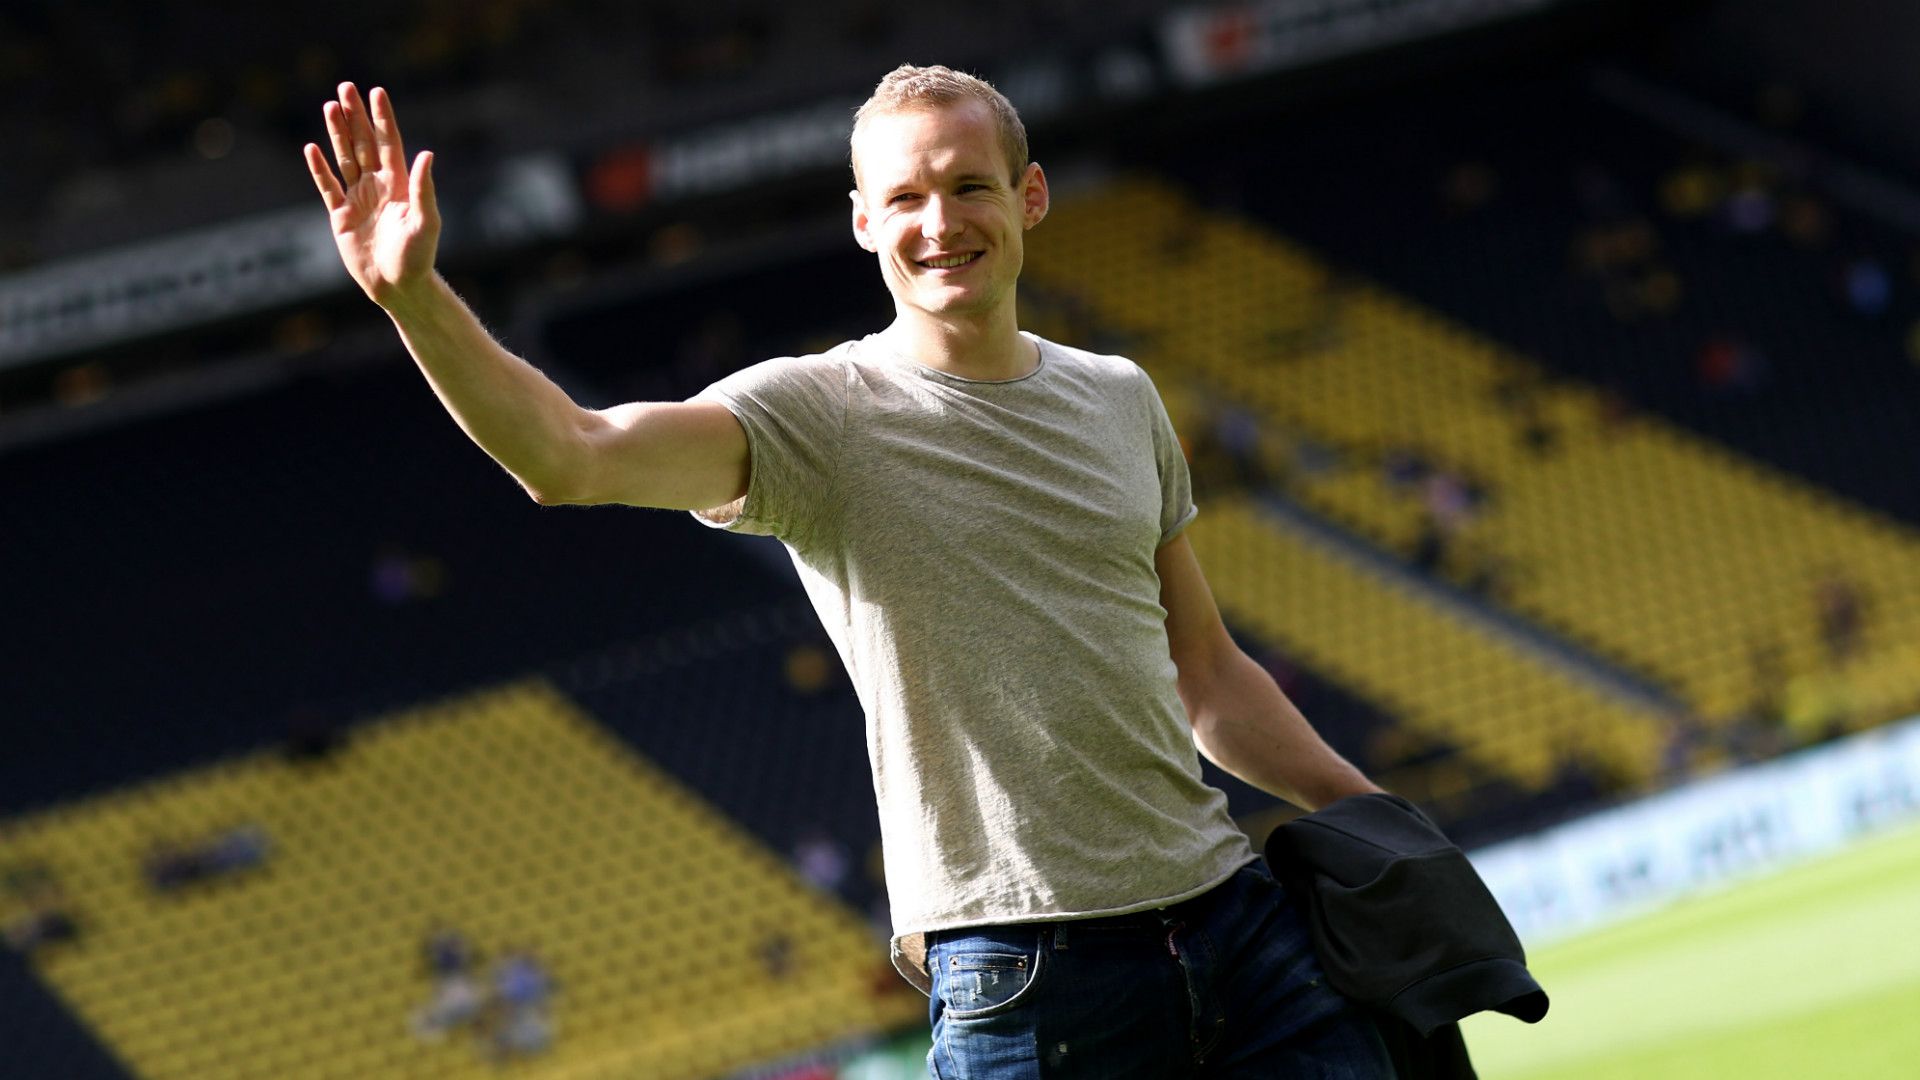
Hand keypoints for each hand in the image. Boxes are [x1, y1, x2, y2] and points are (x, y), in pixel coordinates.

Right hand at [304, 83, 438, 308]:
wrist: (398, 287)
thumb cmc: (418, 257)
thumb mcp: (425, 221)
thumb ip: (424, 188)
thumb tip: (427, 154)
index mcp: (400, 184)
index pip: (388, 143)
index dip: (382, 118)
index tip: (376, 92)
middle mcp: (378, 187)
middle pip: (363, 144)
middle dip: (355, 116)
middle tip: (345, 87)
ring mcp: (358, 199)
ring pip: (345, 159)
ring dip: (337, 134)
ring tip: (329, 106)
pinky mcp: (341, 216)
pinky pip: (328, 187)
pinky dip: (320, 169)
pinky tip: (311, 149)